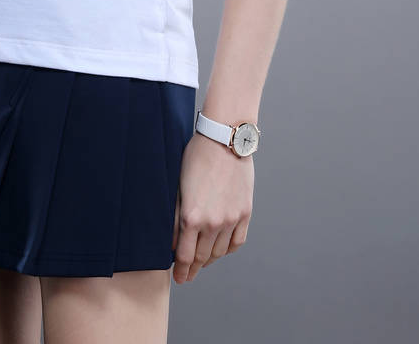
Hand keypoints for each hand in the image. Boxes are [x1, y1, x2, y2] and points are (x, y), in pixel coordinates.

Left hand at [171, 131, 253, 282]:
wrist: (225, 140)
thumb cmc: (197, 157)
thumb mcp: (178, 186)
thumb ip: (176, 216)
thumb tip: (173, 240)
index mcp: (192, 217)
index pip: (185, 256)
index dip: (181, 270)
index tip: (179, 278)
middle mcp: (212, 223)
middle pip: (202, 257)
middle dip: (193, 269)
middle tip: (187, 275)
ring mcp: (231, 220)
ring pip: (219, 252)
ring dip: (209, 260)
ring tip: (202, 263)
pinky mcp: (245, 213)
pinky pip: (236, 242)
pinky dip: (227, 249)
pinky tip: (220, 250)